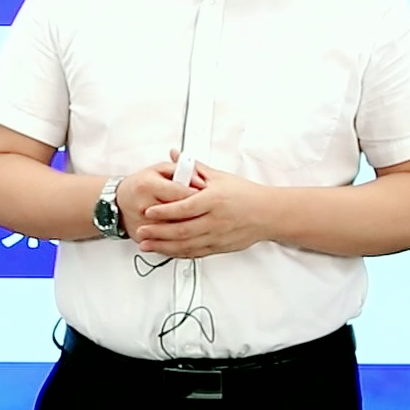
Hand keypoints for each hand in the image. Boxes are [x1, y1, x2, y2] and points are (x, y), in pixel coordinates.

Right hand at [114, 150, 203, 239]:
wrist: (117, 203)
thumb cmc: (140, 185)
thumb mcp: (159, 170)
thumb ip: (180, 170)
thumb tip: (200, 180)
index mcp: (148, 186)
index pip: (180, 193)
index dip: (199, 195)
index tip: (210, 196)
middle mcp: (144, 206)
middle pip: (179, 214)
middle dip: (199, 214)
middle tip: (210, 212)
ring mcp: (142, 224)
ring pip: (174, 232)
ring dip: (193, 230)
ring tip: (204, 225)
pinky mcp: (142, 238)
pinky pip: (165, 243)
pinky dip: (181, 242)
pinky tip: (192, 239)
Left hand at [132, 151, 275, 257]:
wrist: (268, 214)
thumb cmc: (246, 195)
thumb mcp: (220, 177)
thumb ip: (194, 168)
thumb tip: (175, 156)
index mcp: (214, 200)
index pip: (185, 207)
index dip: (164, 210)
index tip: (148, 211)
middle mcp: (215, 221)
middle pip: (182, 229)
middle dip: (158, 232)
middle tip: (141, 231)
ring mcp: (217, 236)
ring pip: (186, 245)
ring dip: (163, 246)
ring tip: (146, 245)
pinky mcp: (219, 247)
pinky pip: (195, 253)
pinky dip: (178, 253)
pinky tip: (166, 251)